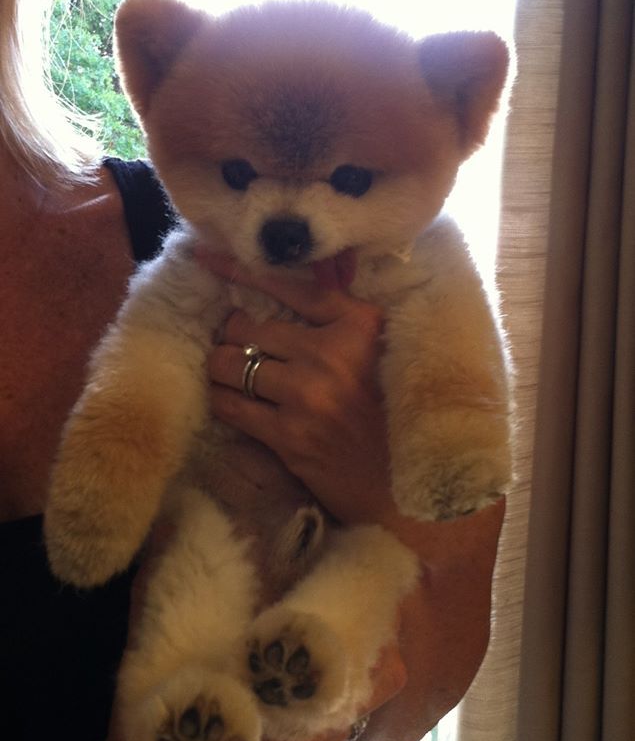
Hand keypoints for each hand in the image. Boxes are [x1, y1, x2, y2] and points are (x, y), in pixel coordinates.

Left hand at [199, 250, 393, 524]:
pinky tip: (231, 400)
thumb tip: (280, 293)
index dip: (244, 272)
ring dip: (221, 368)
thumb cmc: (386, 415)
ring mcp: (308, 395)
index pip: (293, 288)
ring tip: (228, 373)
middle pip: (249, 328)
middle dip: (232, 336)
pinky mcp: (288, 436)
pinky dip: (224, 400)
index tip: (210, 257)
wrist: (397, 483)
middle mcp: (332, 354)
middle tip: (234, 344)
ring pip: (231, 365)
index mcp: (359, 326)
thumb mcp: (377, 353)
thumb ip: (339, 321)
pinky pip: (232, 406)